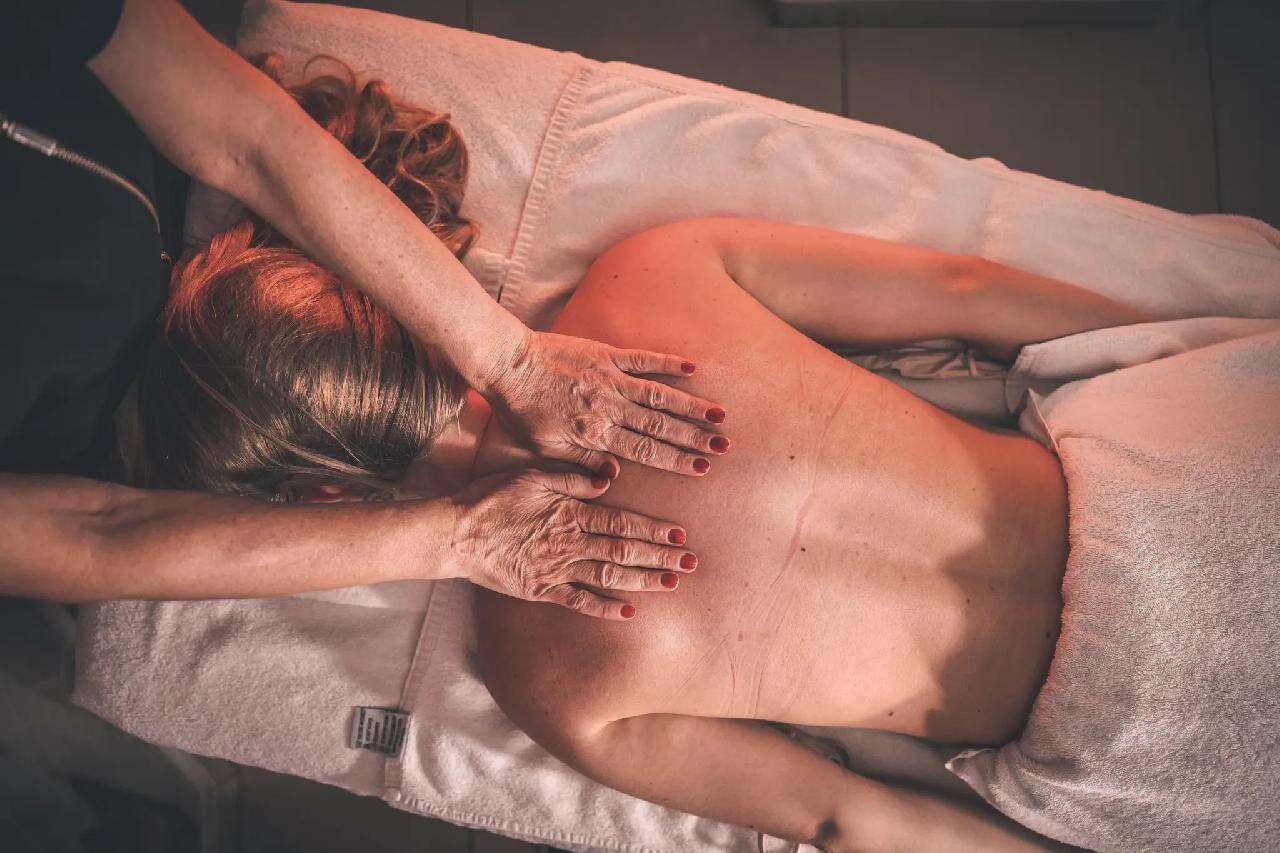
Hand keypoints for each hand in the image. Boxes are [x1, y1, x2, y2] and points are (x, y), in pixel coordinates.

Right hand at [447, 469, 697, 619]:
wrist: (455, 533)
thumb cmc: (491, 499)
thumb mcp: (533, 476)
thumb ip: (573, 480)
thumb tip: (609, 477)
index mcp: (570, 514)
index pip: (622, 523)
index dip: (653, 531)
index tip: (680, 535)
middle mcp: (569, 544)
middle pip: (624, 552)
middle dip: (661, 558)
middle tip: (691, 564)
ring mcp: (556, 570)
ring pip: (609, 578)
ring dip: (643, 582)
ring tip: (671, 584)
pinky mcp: (541, 590)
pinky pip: (579, 602)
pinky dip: (606, 608)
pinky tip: (630, 612)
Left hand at [480, 330, 728, 476]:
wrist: (506, 365)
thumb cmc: (522, 412)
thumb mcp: (546, 448)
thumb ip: (582, 463)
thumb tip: (615, 476)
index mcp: (595, 433)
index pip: (644, 451)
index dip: (676, 460)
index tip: (703, 468)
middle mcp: (608, 407)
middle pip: (659, 426)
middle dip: (694, 437)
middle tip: (724, 446)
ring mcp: (609, 378)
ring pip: (658, 395)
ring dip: (690, 405)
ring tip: (719, 414)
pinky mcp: (604, 354)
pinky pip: (641, 359)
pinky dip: (667, 362)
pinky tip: (692, 367)